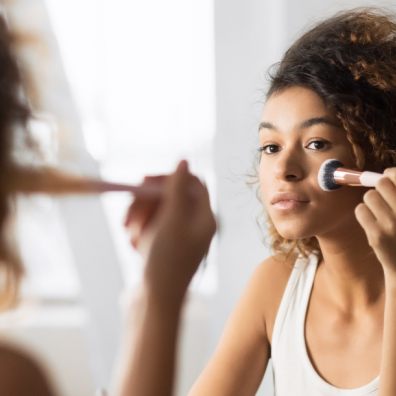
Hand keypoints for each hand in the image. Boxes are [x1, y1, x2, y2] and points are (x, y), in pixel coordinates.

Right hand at [124, 160, 216, 300]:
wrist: (154, 302)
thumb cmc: (166, 262)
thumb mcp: (172, 221)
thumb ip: (177, 189)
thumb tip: (184, 160)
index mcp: (204, 217)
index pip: (191, 182)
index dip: (167, 178)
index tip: (144, 182)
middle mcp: (194, 224)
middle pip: (169, 195)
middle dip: (146, 203)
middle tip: (128, 217)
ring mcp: (178, 234)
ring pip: (156, 209)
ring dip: (139, 218)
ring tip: (131, 236)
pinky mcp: (164, 243)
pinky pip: (149, 224)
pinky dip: (139, 230)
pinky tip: (134, 246)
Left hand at [355, 167, 395, 276]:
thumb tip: (385, 173)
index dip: (390, 174)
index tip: (388, 177)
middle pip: (381, 183)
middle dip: (380, 189)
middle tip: (385, 200)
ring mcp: (393, 224)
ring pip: (369, 196)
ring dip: (372, 203)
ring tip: (381, 215)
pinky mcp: (377, 235)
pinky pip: (360, 209)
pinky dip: (364, 214)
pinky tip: (373, 224)